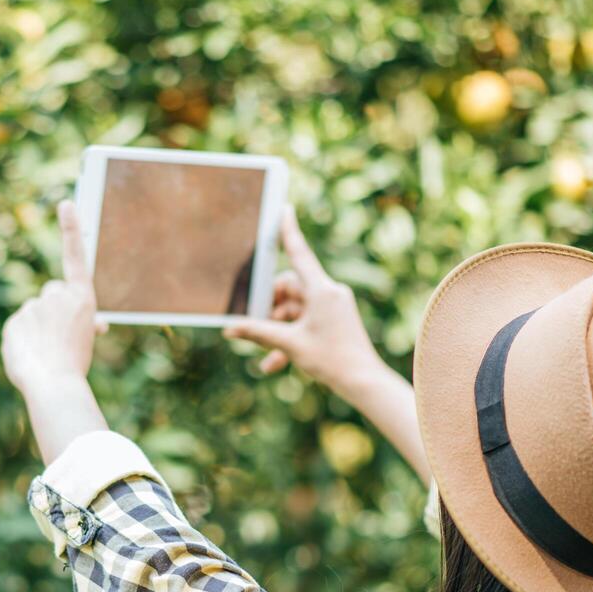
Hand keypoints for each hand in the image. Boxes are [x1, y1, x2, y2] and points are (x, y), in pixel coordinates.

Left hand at [1, 200, 104, 397]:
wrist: (54, 384)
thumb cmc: (76, 364)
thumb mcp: (87, 339)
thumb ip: (84, 323)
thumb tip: (92, 324)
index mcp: (82, 299)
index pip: (76, 256)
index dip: (71, 229)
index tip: (65, 203)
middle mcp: (57, 296)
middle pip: (52, 294)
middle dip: (54, 309)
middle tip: (61, 336)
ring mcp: (34, 307)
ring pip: (35, 312)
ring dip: (38, 326)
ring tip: (46, 351)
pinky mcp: (15, 322)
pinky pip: (19, 327)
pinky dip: (23, 339)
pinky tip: (31, 356)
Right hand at [223, 206, 379, 392]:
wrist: (363, 382)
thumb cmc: (331, 360)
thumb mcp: (290, 345)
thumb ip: (258, 333)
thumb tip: (229, 329)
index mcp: (322, 290)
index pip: (299, 253)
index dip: (288, 231)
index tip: (283, 209)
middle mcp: (329, 293)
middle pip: (289, 289)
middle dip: (271, 308)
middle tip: (254, 326)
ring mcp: (333, 307)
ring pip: (295, 310)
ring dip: (278, 331)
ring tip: (268, 356)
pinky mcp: (334, 321)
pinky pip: (305, 323)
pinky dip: (290, 339)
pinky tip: (275, 364)